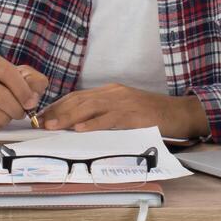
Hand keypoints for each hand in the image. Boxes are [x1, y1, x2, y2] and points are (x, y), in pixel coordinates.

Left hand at [39, 83, 208, 139]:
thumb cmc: (151, 115)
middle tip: (40, 123)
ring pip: (90, 108)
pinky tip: (80, 129)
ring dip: (68, 118)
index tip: (43, 116)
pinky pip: (110, 119)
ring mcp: (124, 102)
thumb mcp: (124, 110)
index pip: (78, 96)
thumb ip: (104, 114)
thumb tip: (78, 125)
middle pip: (80, 100)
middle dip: (58, 112)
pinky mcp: (134, 115)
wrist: (179, 113)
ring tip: (53, 126)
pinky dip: (93, 124)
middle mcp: (114, 93)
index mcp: (110, 92)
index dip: (58, 105)